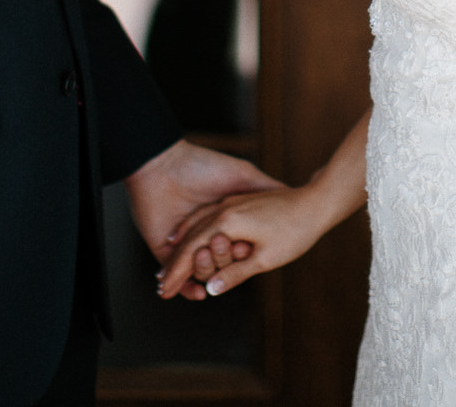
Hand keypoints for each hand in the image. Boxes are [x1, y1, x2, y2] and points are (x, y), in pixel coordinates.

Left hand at [125, 140, 281, 295]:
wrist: (165, 163)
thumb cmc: (207, 165)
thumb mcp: (244, 175)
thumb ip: (266, 185)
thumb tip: (291, 194)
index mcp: (223, 219)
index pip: (238, 246)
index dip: (246, 252)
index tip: (253, 249)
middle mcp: (204, 234)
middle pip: (220, 261)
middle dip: (227, 262)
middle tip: (236, 250)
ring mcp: (184, 243)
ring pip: (200, 270)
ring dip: (207, 271)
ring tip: (209, 256)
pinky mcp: (163, 249)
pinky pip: (177, 276)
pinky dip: (186, 289)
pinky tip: (198, 292)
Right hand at [155, 184, 337, 300]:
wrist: (317, 201)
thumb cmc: (295, 231)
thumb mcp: (266, 258)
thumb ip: (235, 273)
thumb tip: (211, 289)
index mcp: (227, 223)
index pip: (192, 251)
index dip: (177, 273)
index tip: (163, 291)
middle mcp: (223, 209)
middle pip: (190, 238)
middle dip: (174, 262)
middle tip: (160, 284)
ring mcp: (230, 201)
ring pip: (196, 224)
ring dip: (181, 244)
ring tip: (168, 263)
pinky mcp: (238, 198)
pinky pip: (207, 214)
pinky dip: (194, 227)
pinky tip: (191, 234)